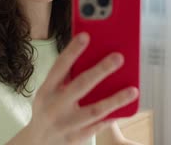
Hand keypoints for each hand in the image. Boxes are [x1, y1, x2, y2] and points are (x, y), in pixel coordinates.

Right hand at [16, 32, 138, 144]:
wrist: (37, 143)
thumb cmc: (47, 109)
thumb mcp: (47, 93)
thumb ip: (64, 78)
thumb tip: (89, 57)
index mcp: (46, 90)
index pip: (59, 67)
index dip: (72, 51)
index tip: (86, 36)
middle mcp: (54, 106)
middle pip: (80, 85)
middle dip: (100, 70)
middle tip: (119, 57)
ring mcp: (65, 124)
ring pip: (94, 110)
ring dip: (115, 99)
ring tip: (133, 90)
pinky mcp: (75, 138)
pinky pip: (98, 126)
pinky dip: (112, 117)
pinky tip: (125, 109)